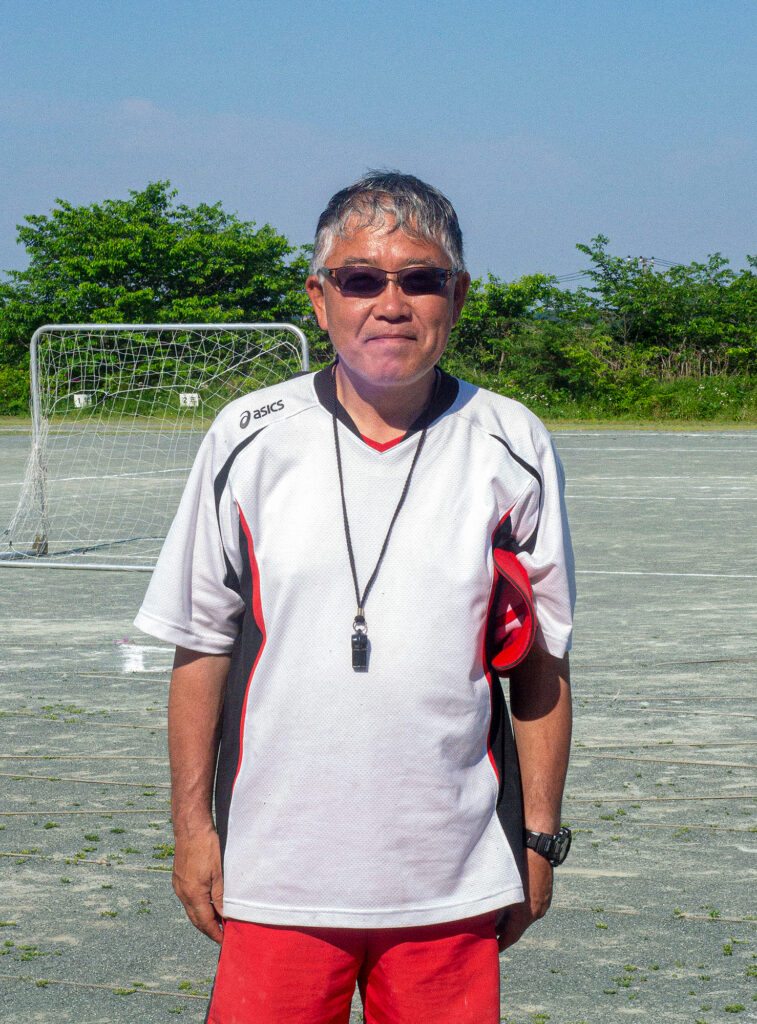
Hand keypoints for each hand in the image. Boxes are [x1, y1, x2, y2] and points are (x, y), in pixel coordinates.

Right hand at [172, 825, 224, 943]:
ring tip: (217, 923)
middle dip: (208, 930)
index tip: (224, 941)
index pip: (205, 922)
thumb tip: (224, 916)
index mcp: (194, 894)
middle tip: (221, 936)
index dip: (215, 933)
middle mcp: (183, 893)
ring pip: (191, 910)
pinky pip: (188, 900)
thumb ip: (221, 896)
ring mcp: (179, 886)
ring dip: (203, 919)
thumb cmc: (207, 847)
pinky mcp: (178, 878)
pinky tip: (207, 904)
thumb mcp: (219, 872)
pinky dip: (197, 907)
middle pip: (196, 919)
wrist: (190, 828)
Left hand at [496, 848, 553, 950]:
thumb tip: (485, 913)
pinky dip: (520, 908)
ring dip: (512, 918)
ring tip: (497, 917)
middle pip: (518, 927)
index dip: (501, 944)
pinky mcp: (546, 895)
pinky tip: (511, 902)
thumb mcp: (503, 886)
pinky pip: (532, 906)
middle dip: (504, 930)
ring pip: (525, 916)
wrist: (539, 848)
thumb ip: (496, 903)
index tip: (494, 950)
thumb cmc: (517, 864)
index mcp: (525, 913)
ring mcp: (543, 903)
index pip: (512, 936)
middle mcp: (536, 912)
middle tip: (490, 932)